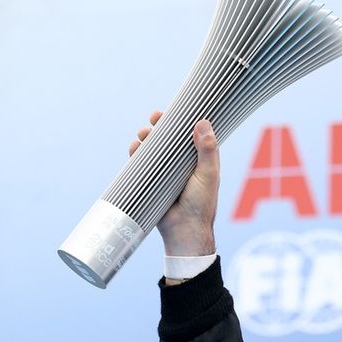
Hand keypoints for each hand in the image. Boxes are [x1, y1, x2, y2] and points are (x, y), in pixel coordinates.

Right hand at [130, 110, 219, 256]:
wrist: (184, 230)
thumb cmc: (201, 203)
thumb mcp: (207, 175)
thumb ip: (207, 151)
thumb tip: (203, 123)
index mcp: (200, 161)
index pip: (191, 136)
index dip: (183, 122)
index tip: (174, 111)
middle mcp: (183, 165)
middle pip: (170, 140)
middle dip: (160, 128)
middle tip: (154, 119)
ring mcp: (167, 173)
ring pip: (155, 150)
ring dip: (147, 138)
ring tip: (143, 134)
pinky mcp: (153, 181)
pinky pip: (143, 164)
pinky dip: (137, 154)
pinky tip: (134, 148)